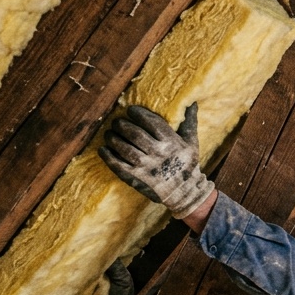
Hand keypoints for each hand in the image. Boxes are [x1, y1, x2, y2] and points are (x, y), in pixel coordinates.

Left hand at [99, 103, 214, 217]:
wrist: (184, 191)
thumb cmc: (187, 163)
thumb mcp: (192, 143)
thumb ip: (189, 122)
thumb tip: (192, 102)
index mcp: (172, 143)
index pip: (152, 123)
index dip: (139, 114)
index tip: (131, 110)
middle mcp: (159, 154)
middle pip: (135, 134)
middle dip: (122, 125)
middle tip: (117, 122)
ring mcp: (146, 167)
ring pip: (124, 148)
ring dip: (113, 138)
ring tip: (109, 133)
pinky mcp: (136, 178)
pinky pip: (118, 165)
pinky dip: (108, 156)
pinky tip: (103, 149)